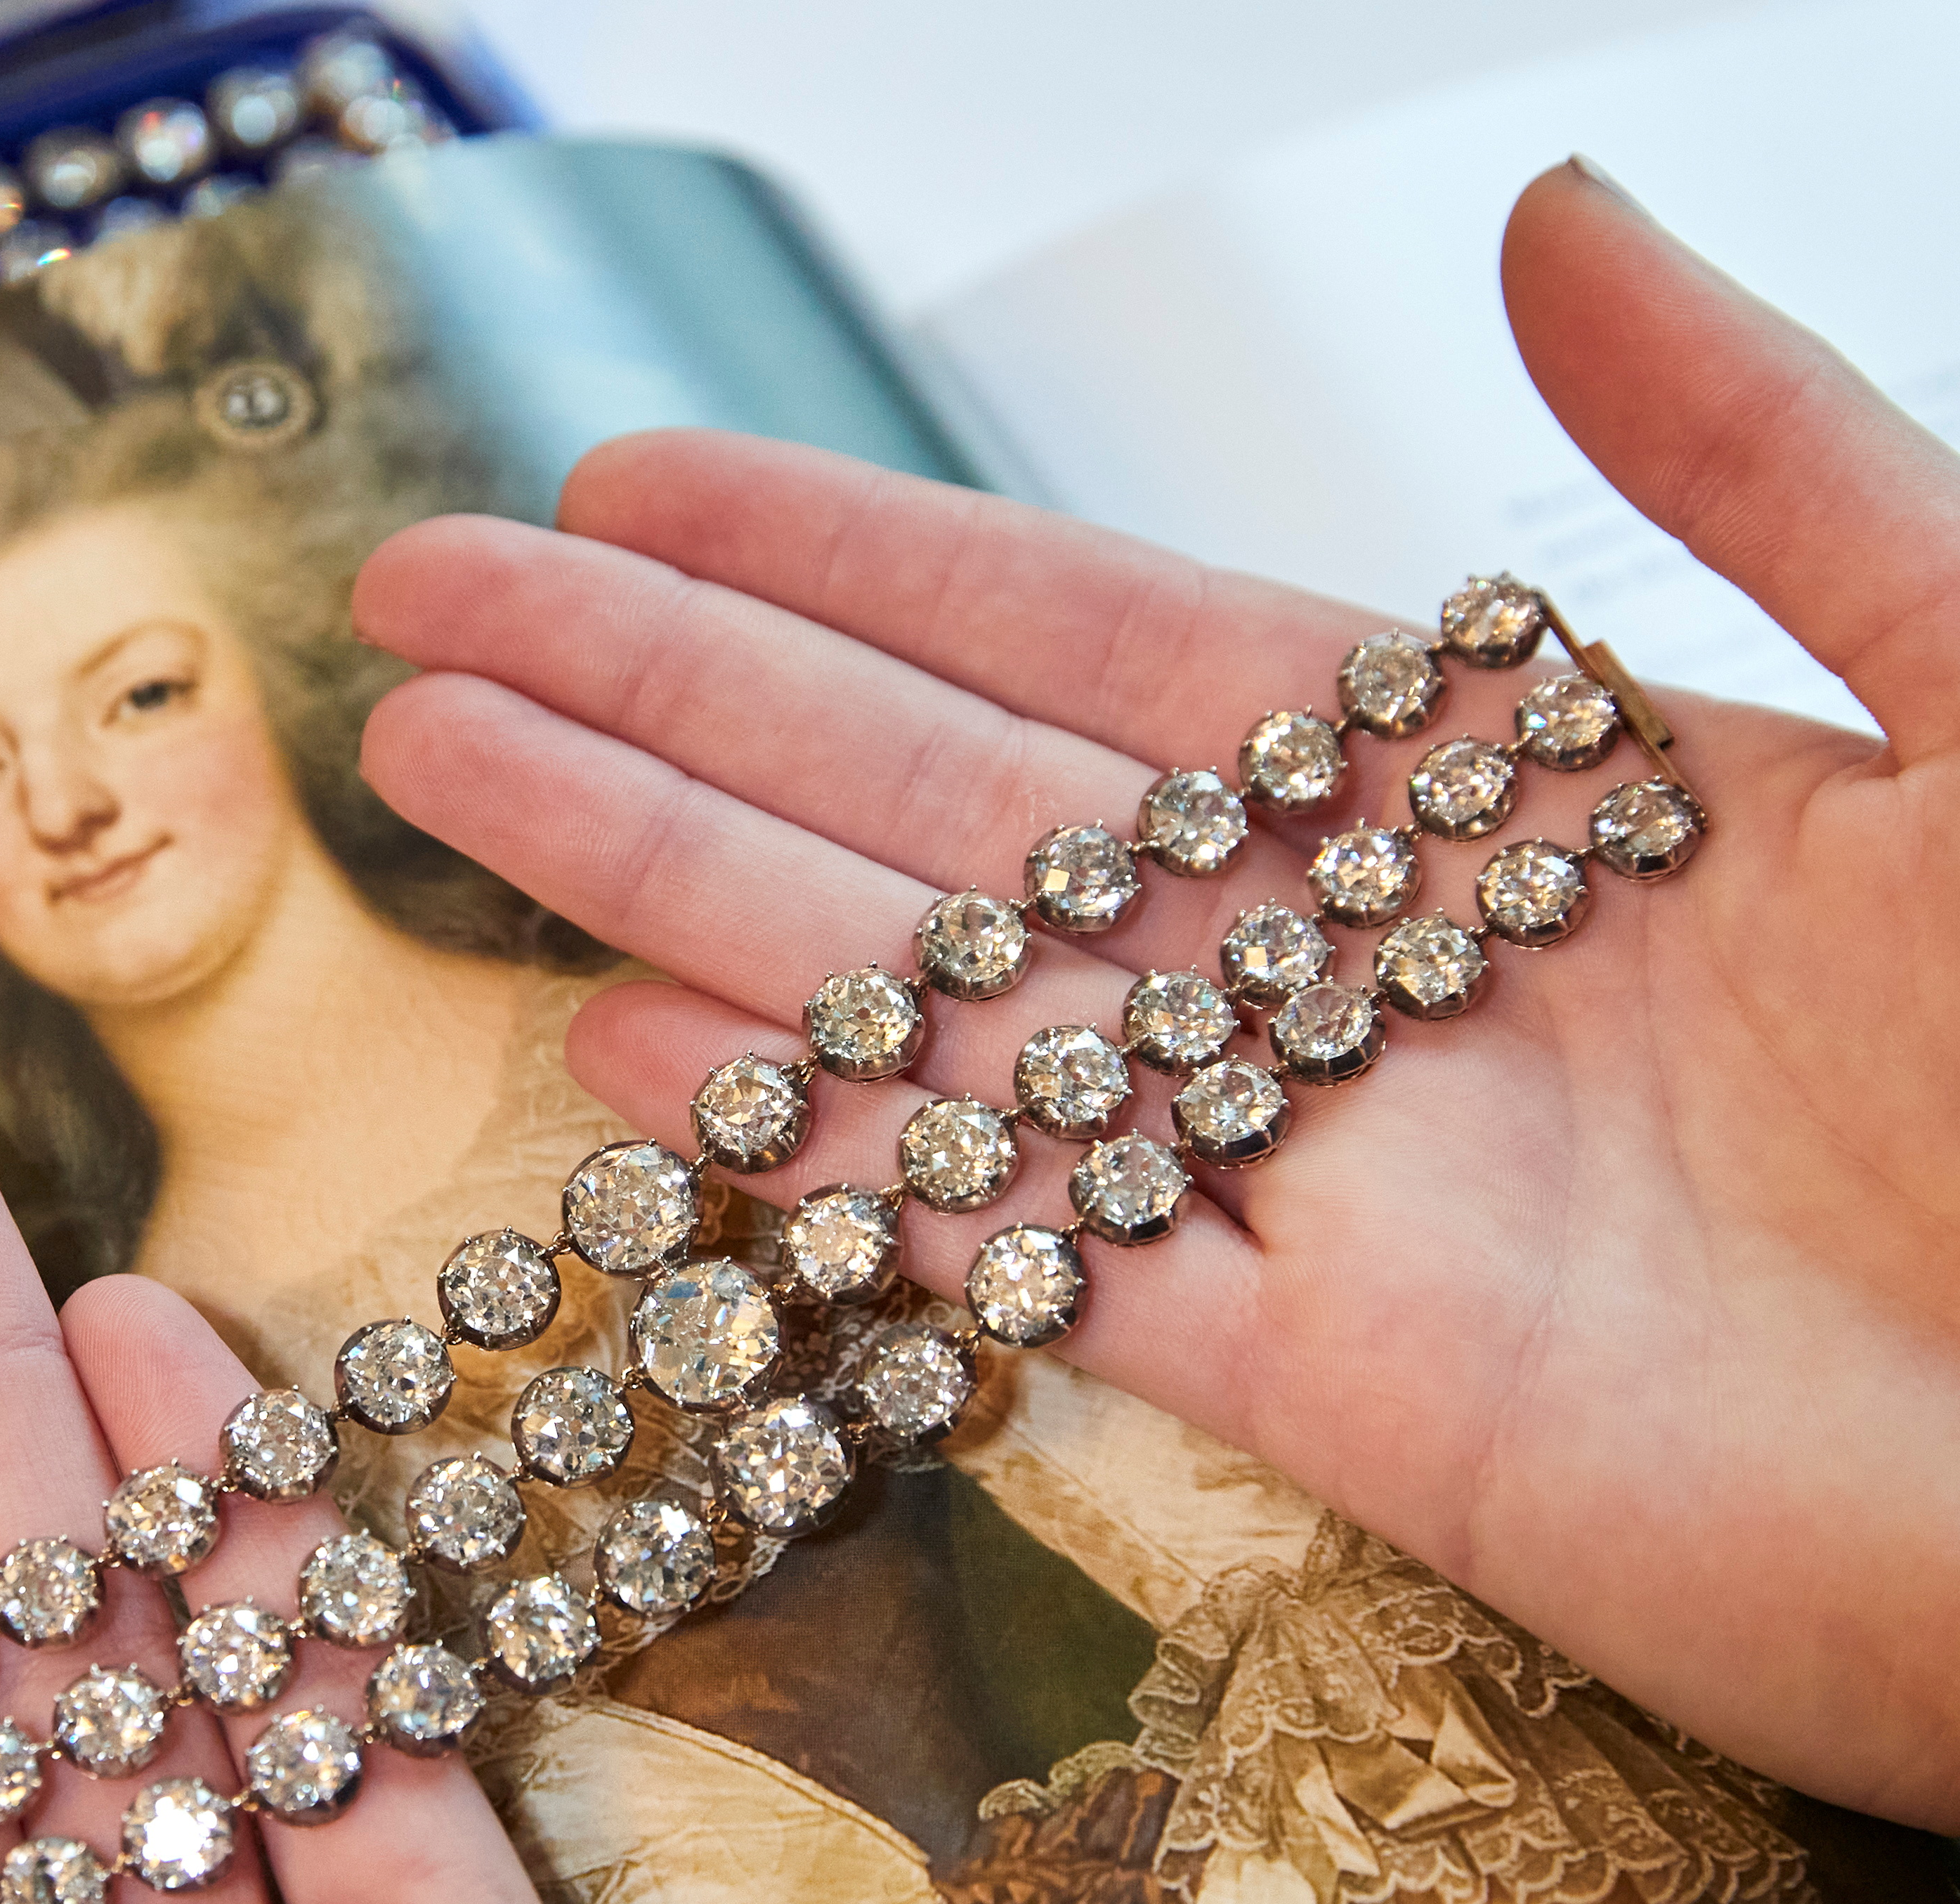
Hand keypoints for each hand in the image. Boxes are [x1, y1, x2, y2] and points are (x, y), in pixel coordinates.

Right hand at [351, 162, 1959, 1832]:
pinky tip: (627, 1065)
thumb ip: (1772, 460)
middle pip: (933, 801)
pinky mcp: (1332, 1395)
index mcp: (1501, 786)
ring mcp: (1319, 1180)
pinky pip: (1016, 1249)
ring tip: (451, 779)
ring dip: (668, 889)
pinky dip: (819, 1160)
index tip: (641, 485)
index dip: (849, 556)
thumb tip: (1551, 209)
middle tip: (429, 609)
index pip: (1093, 639)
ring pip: (918, 1006)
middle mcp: (1358, 972)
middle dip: (668, 697)